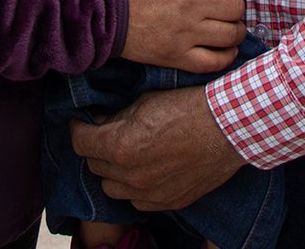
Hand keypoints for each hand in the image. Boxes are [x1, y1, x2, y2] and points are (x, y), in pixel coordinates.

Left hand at [71, 85, 244, 209]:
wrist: (226, 127)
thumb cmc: (187, 107)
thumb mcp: (144, 102)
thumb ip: (116, 117)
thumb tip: (99, 123)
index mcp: (120, 147)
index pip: (80, 143)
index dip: (78, 129)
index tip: (81, 123)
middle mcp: (131, 176)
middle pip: (95, 165)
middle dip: (96, 148)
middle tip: (106, 133)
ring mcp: (150, 193)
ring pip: (113, 188)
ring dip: (113, 170)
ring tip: (125, 153)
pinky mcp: (168, 202)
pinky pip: (138, 200)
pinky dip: (135, 186)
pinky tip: (145, 169)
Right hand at [116, 0, 244, 72]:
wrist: (101, 4)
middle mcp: (193, 2)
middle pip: (236, 7)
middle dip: (236, 5)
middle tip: (228, 6)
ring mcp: (186, 31)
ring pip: (231, 35)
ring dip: (236, 30)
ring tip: (230, 27)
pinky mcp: (176, 55)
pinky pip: (213, 62)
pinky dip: (226, 57)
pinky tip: (226, 49)